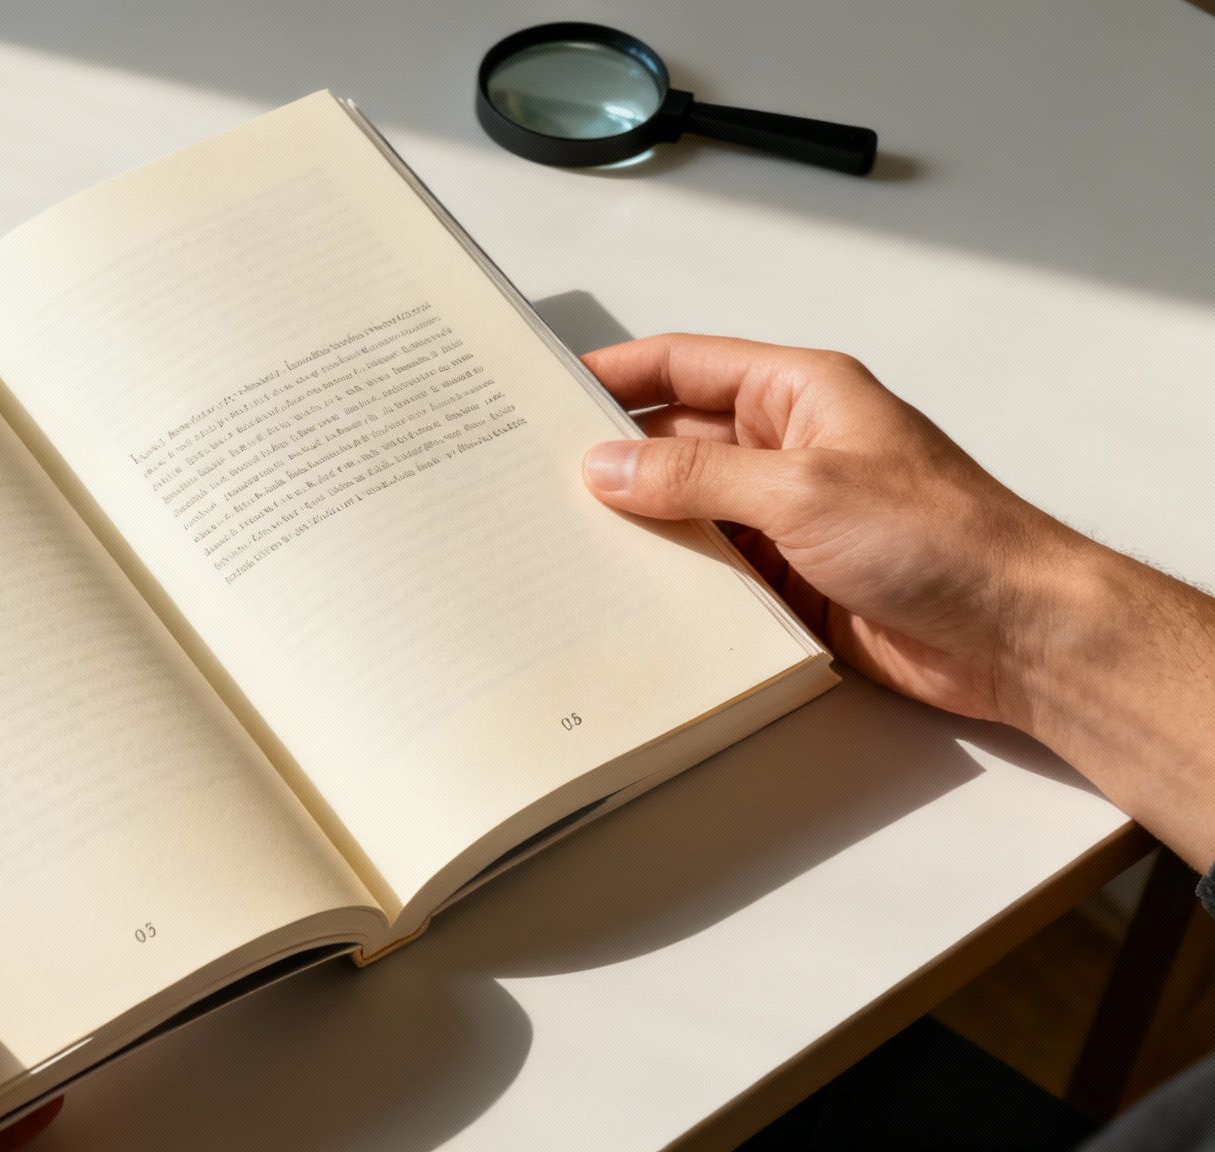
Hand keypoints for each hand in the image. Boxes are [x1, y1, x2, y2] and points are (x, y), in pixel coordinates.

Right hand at [578, 334, 1214, 870]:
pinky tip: (623, 591)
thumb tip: (606, 465)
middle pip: (677, 441)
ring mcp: (788, 515)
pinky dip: (672, 579)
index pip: (685, 367)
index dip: (616, 374)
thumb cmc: (939, 537)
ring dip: (639, 525)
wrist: (1014, 633)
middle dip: (613, 458)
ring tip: (561, 539)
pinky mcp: (791, 578)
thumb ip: (696, 477)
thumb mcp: (802, 489)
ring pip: (688, 510)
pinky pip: (713, 570)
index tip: (546, 390)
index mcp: (799, 393)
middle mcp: (788, 446)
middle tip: (534, 476)